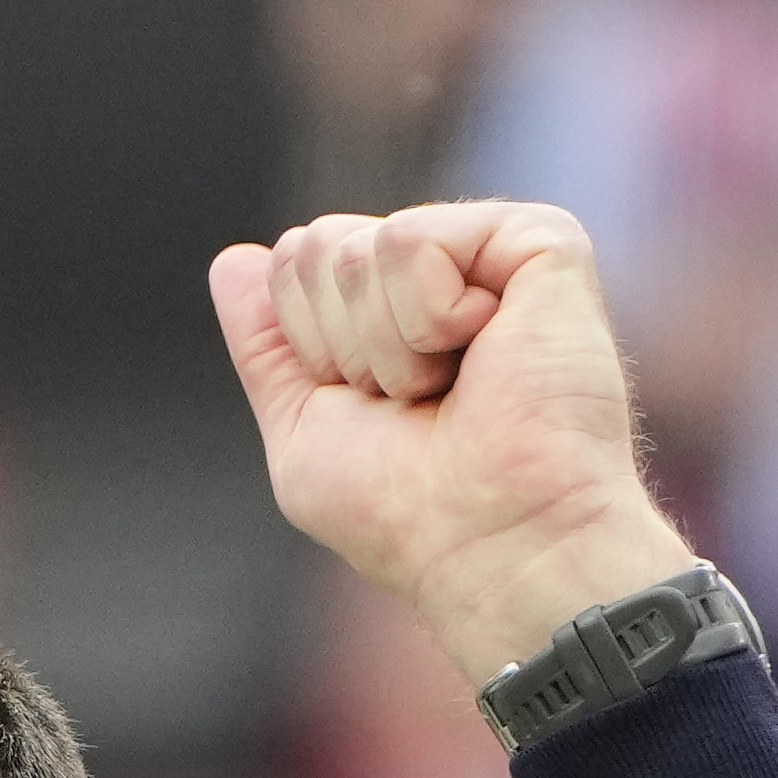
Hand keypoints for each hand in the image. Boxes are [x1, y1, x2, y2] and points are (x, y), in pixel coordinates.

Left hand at [210, 201, 700, 685]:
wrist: (488, 540)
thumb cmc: (402, 511)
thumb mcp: (302, 428)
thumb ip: (267, 345)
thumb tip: (235, 258)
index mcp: (397, 310)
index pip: (295, 263)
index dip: (308, 345)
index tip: (371, 407)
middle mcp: (447, 272)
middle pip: (318, 244)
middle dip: (339, 340)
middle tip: (414, 400)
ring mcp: (496, 253)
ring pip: (361, 245)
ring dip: (384, 343)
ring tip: (451, 388)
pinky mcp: (542, 238)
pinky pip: (412, 238)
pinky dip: (425, 315)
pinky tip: (484, 351)